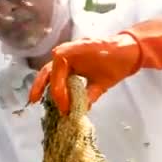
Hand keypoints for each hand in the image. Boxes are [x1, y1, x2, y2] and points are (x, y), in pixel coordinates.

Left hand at [28, 15, 161, 114]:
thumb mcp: (96, 87)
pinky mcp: (74, 48)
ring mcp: (69, 50)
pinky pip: (62, 66)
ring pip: (53, 71)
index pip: (51, 77)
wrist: (128, 55)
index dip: (47, 91)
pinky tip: (67, 95)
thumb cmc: (113, 67)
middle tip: (33, 101)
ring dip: (57, 90)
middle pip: (46, 72)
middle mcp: (65, 55)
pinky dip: (63, 82)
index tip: (48, 106)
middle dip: (39, 87)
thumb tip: (76, 113)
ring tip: (62, 105)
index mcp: (68, 63)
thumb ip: (85, 97)